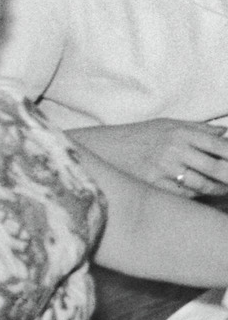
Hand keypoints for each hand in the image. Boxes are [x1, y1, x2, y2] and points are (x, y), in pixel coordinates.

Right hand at [71, 118, 227, 196]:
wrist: (105, 147)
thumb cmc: (139, 135)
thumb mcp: (167, 124)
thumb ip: (197, 129)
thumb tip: (224, 133)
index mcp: (181, 133)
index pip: (219, 146)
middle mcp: (174, 149)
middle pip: (216, 168)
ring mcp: (164, 168)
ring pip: (202, 184)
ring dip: (218, 190)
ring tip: (224, 190)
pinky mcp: (154, 183)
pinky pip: (183, 194)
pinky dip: (196, 195)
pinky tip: (201, 194)